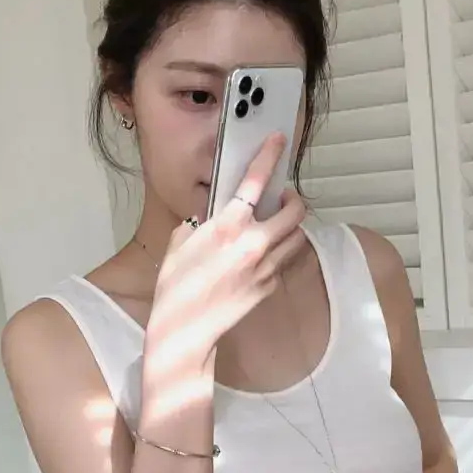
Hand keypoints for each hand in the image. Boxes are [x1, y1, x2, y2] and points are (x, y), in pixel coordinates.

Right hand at [144, 133, 307, 374]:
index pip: (256, 181)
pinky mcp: (269, 287)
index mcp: (228, 226)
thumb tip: (206, 220)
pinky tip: (263, 255)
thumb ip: (195, 226)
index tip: (278, 141)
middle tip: (282, 197)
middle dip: (293, 199)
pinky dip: (279, 253)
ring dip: (291, 226)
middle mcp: (253, 244)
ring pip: (297, 236)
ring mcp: (265, 267)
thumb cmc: (175, 289)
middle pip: (294, 211)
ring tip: (276, 225)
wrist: (186, 331)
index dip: (269, 156)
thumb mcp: (178, 247)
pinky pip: (284, 262)